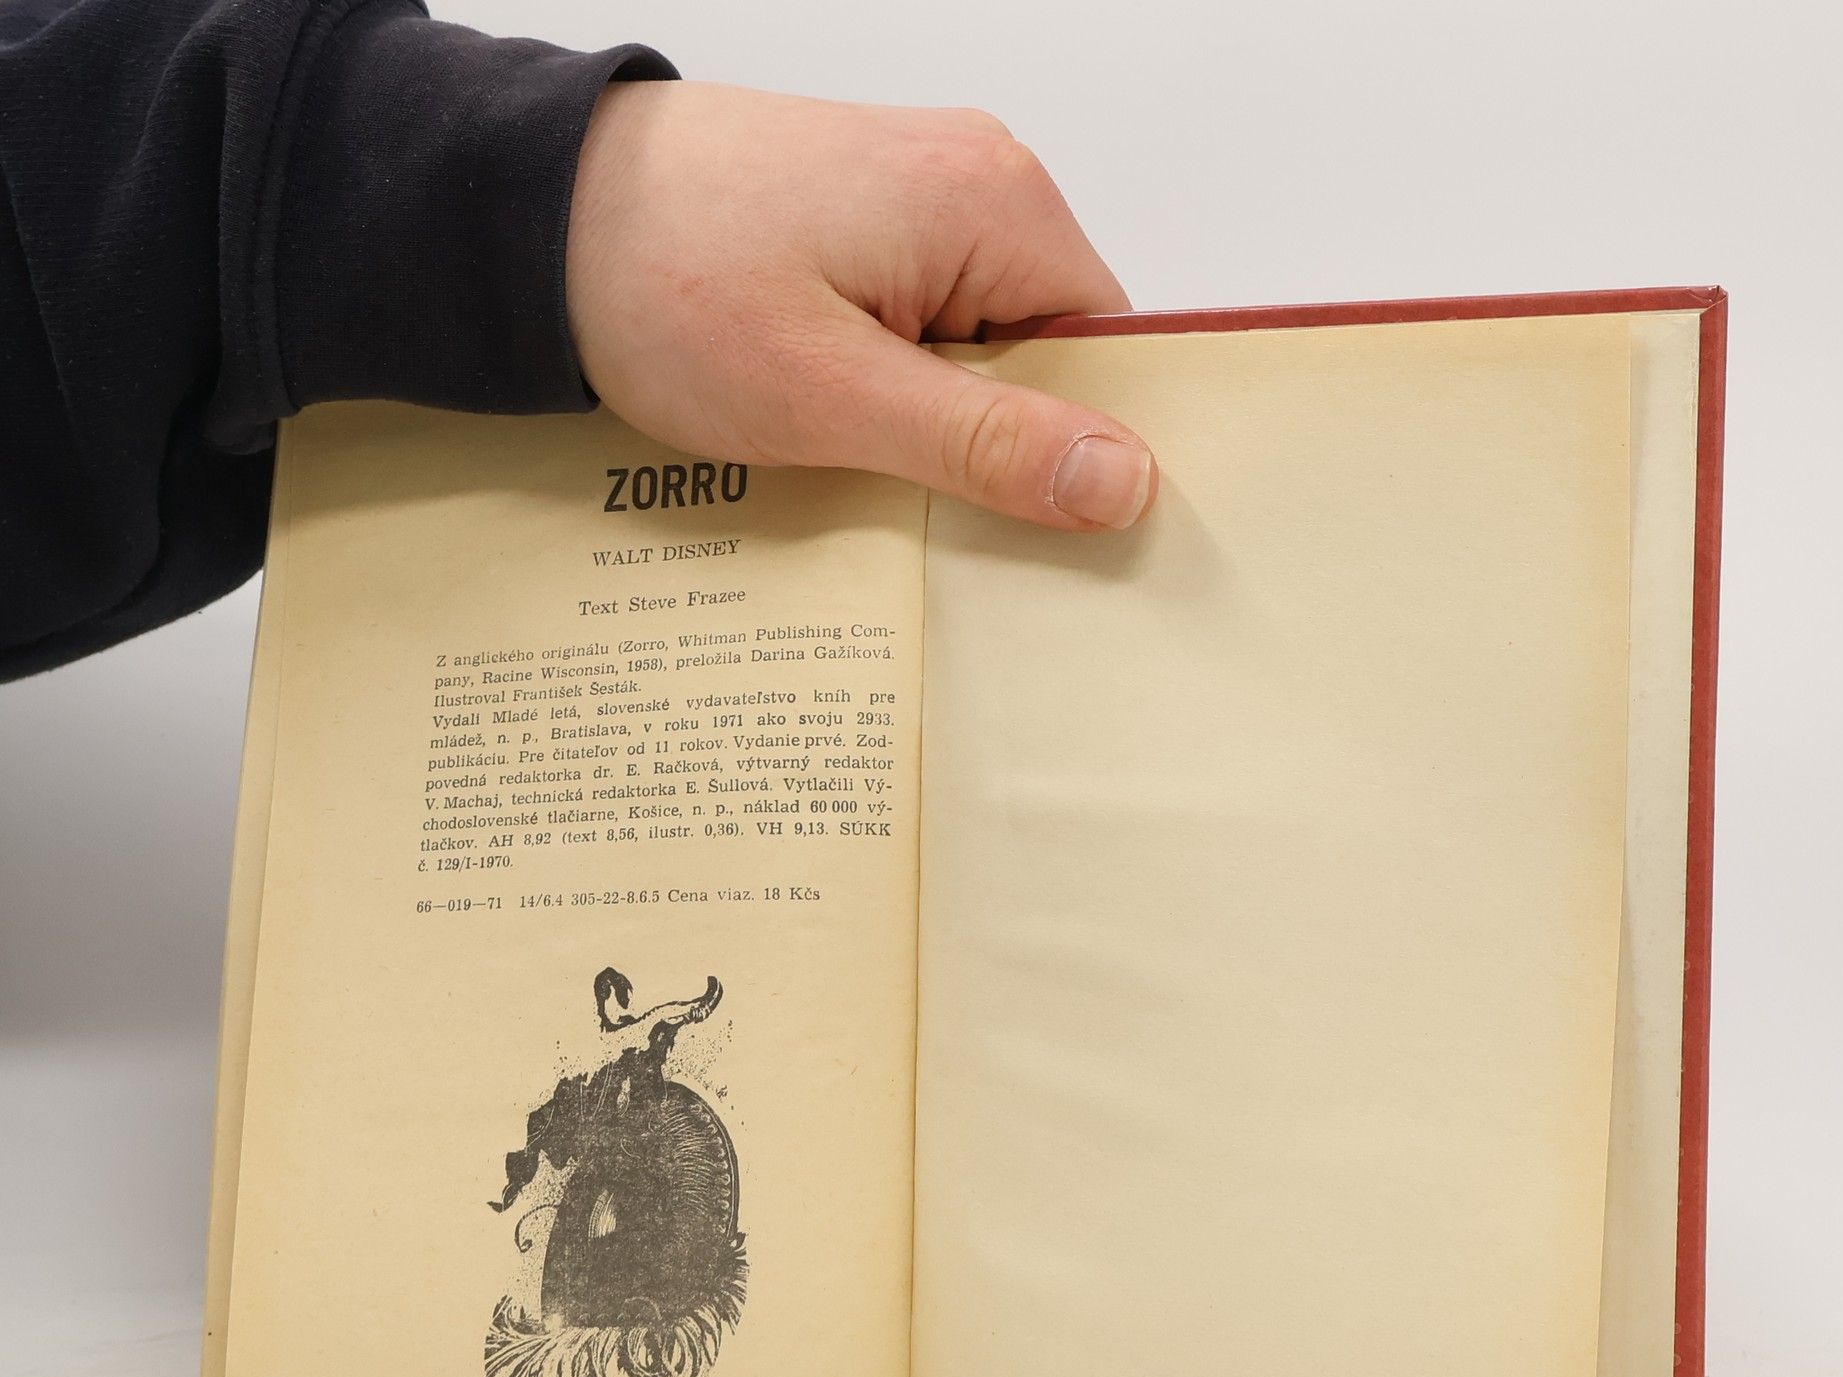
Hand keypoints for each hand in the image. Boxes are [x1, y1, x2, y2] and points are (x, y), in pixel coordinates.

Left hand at [566, 82, 1155, 530]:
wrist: (530, 210)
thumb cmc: (663, 279)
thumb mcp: (833, 393)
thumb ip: (985, 444)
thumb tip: (1123, 481)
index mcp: (997, 203)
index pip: (1110, 353)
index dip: (1087, 453)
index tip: (1052, 539)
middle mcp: (975, 183)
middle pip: (1050, 357)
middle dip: (1003, 448)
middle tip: (937, 520)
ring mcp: (917, 200)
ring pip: (982, 355)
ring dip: (938, 427)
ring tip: (868, 466)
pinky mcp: (866, 225)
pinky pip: (926, 332)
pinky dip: (895, 392)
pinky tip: (841, 429)